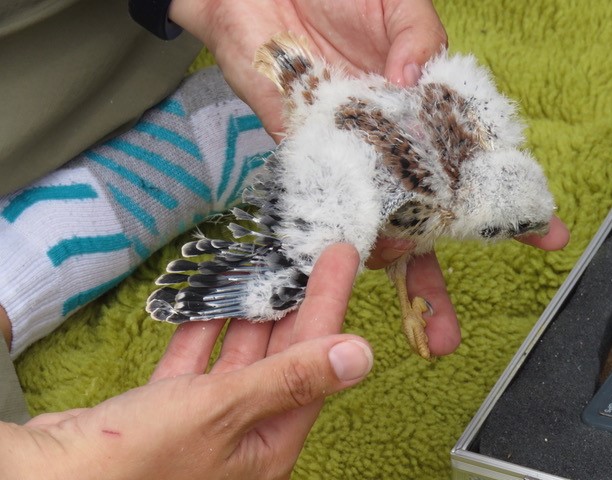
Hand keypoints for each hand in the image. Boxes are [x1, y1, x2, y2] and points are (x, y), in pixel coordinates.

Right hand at [0, 244, 371, 479]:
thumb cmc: (135, 461)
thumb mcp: (223, 412)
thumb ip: (291, 379)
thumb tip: (360, 355)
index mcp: (270, 442)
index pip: (315, 360)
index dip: (329, 303)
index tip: (339, 257)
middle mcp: (244, 432)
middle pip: (283, 354)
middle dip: (297, 300)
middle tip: (311, 250)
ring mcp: (204, 420)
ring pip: (240, 354)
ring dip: (251, 311)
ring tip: (269, 265)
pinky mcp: (167, 408)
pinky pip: (197, 360)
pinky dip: (204, 329)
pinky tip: (212, 297)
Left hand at [168, 0, 568, 358]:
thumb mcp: (393, 3)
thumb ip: (416, 35)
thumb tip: (419, 80)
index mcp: (424, 110)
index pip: (471, 163)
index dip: (504, 202)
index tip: (541, 235)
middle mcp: (390, 143)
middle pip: (422, 215)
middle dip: (438, 268)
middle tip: (453, 326)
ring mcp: (350, 156)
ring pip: (376, 223)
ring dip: (392, 270)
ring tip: (410, 317)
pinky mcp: (306, 158)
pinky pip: (326, 206)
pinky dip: (341, 239)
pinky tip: (352, 272)